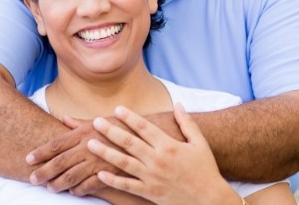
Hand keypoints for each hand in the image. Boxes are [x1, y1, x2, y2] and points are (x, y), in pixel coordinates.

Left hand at [26, 115, 127, 195]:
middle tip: (32, 178)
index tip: (28, 159)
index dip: (41, 152)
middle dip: (44, 171)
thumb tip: (63, 118)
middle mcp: (89, 146)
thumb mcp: (100, 121)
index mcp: (85, 132)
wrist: (148, 134)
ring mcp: (99, 160)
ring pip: (71, 176)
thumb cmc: (122, 126)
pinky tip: (73, 192)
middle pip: (60, 162)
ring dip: (58, 184)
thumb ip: (79, 123)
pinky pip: (89, 185)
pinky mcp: (109, 172)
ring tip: (49, 188)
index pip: (57, 143)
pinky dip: (79, 190)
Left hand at [88, 103, 241, 204]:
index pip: (145, 127)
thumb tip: (178, 104)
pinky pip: (127, 186)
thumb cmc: (205, 169)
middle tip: (96, 122)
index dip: (130, 117)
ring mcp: (152, 177)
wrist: (208, 199)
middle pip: (129, 142)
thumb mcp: (199, 142)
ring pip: (123, 163)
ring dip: (105, 152)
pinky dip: (113, 180)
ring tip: (90, 144)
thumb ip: (187, 123)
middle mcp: (157, 160)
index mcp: (169, 146)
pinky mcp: (149, 192)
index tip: (117, 108)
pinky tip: (100, 173)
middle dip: (111, 131)